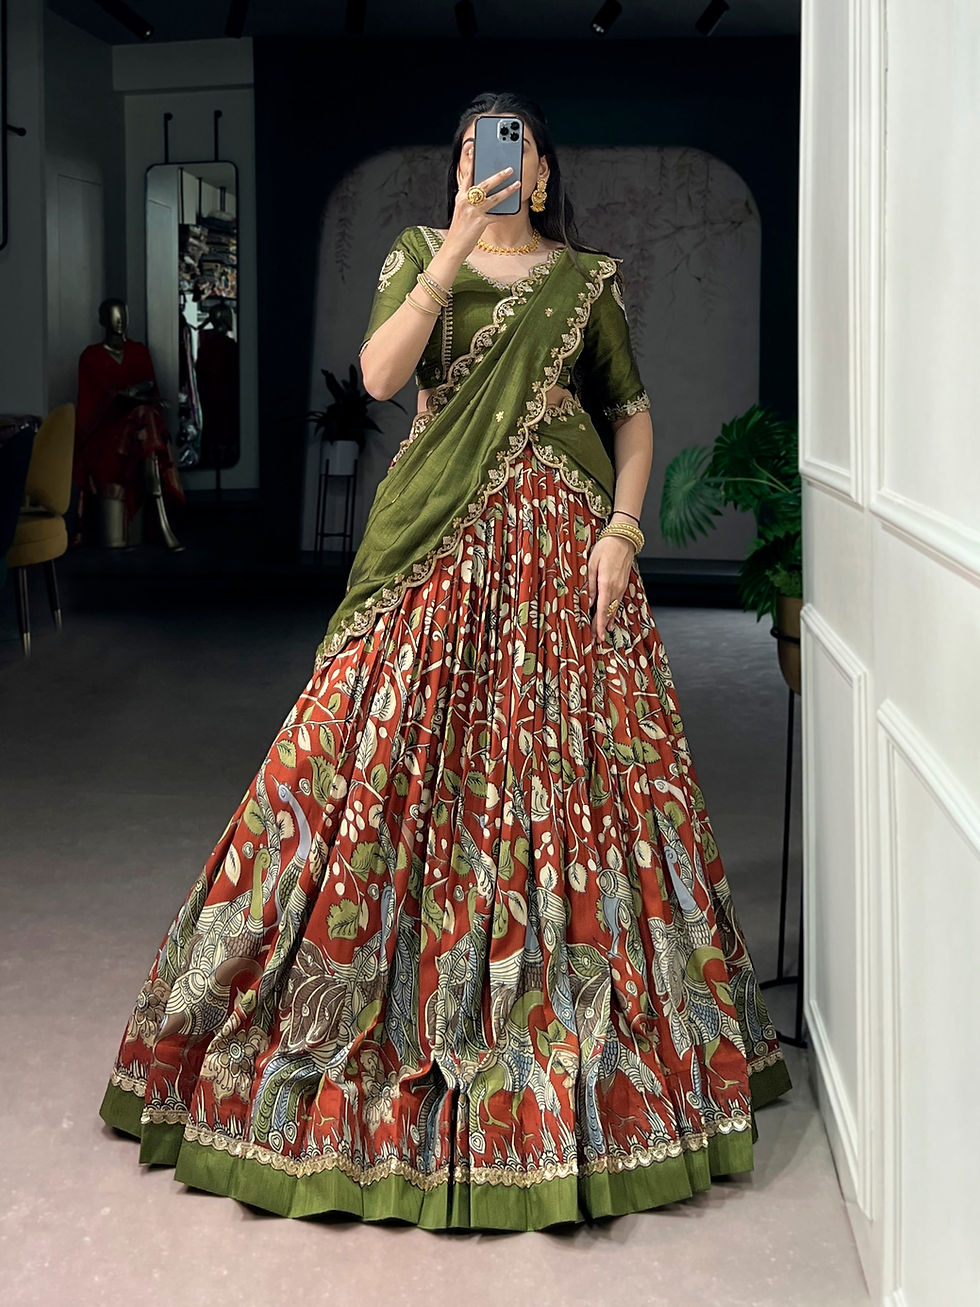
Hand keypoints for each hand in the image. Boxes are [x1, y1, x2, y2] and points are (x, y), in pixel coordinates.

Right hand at [446, 141, 522, 255]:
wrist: (454, 246)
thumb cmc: (459, 228)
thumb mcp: (461, 209)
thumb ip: (470, 198)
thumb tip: (483, 189)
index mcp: (461, 196)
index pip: (467, 175)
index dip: (471, 162)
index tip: (475, 149)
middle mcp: (466, 201)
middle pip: (484, 184)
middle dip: (499, 175)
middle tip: (510, 169)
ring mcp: (474, 212)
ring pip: (494, 198)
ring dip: (508, 190)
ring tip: (518, 184)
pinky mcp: (480, 223)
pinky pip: (497, 216)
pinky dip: (506, 214)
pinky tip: (514, 211)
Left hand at [587, 534, 634, 644]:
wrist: (623, 538)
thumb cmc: (605, 548)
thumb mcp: (592, 564)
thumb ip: (590, 585)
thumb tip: (589, 603)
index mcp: (606, 584)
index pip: (602, 609)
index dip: (599, 624)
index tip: (596, 636)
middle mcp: (616, 588)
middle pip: (608, 612)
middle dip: (601, 627)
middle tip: (595, 641)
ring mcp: (621, 587)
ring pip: (613, 609)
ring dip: (607, 622)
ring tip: (602, 635)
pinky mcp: (623, 584)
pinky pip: (617, 602)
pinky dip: (613, 613)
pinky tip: (610, 620)